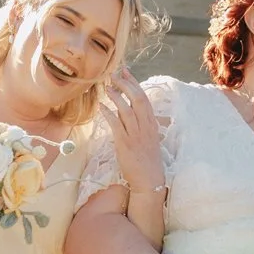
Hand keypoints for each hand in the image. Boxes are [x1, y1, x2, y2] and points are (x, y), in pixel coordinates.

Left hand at [103, 69, 165, 196]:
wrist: (149, 180)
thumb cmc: (148, 161)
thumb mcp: (149, 139)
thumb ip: (142, 125)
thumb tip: (131, 112)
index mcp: (152, 124)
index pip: (144, 98)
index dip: (134, 83)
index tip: (126, 72)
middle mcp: (146, 127)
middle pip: (138, 99)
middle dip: (126, 84)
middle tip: (114, 74)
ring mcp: (136, 135)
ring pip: (127, 109)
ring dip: (116, 96)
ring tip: (107, 87)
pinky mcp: (125, 144)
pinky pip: (117, 124)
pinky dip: (109, 113)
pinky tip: (102, 106)